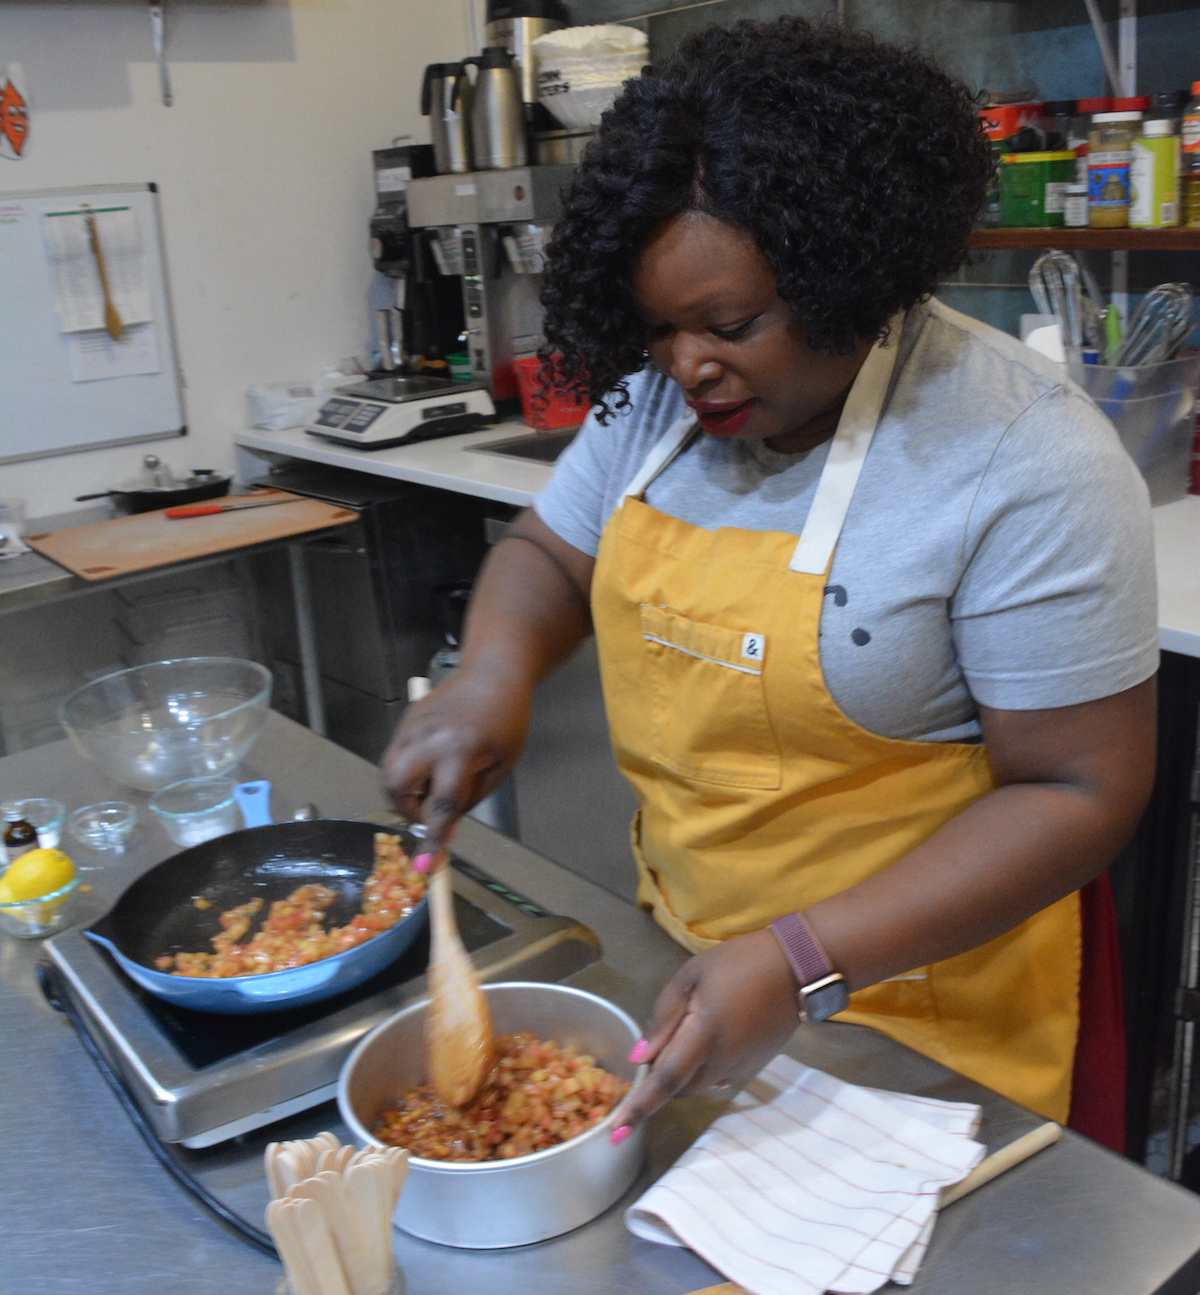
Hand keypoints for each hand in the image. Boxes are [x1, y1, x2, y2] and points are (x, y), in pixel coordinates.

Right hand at [381, 667, 531, 862]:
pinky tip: (430, 765)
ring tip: (431, 786)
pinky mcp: (406, 721)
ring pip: (388, 772)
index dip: (432, 839)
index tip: (424, 866)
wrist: (494, 674)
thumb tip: (446, 831)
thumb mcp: (500, 766)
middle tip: (430, 811)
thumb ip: (470, 799)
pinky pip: (394, 756)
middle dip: (408, 809)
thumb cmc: (506, 720)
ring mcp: (412, 727)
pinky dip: (405, 771)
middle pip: (396, 786)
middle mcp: (429, 738)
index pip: (440, 805)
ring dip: (403, 791)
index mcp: (460, 750)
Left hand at [611, 928, 799, 1141]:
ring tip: (681, 1038)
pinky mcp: (753, 1067)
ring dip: (681, 1075)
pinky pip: (717, 1078)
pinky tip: (706, 1039)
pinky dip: (701, 1069)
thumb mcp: (692, 976)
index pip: (665, 1080)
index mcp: (704, 1035)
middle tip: (653, 1049)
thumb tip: (640, 1056)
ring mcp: (740, 1068)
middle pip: (679, 1089)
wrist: (795, 967)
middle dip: (659, 1080)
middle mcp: (722, 1061)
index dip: (640, 1107)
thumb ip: (664, 1015)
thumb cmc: (738, 963)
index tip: (617, 1132)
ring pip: (698, 1087)